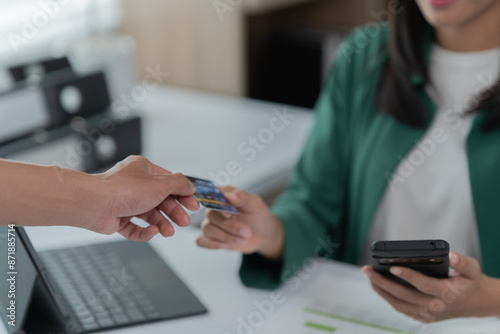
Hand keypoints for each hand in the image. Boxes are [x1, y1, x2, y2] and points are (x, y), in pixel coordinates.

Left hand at [90, 156, 198, 240]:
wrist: (94, 204)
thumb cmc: (122, 190)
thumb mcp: (160, 184)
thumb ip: (179, 185)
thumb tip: (190, 186)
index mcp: (143, 170)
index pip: (169, 182)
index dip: (182, 194)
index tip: (193, 204)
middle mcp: (134, 185)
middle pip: (161, 200)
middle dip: (173, 212)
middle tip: (183, 220)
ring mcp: (125, 202)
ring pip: (149, 215)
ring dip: (162, 223)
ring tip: (169, 231)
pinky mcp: (118, 218)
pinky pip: (136, 227)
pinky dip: (146, 231)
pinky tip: (153, 231)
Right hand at [196, 186, 283, 259]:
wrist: (262, 233)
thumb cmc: (257, 215)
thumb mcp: (256, 205)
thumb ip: (243, 198)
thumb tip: (229, 195)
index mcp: (224, 195)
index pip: (213, 195)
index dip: (218, 205)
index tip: (229, 214)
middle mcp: (214, 208)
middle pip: (211, 215)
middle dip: (229, 226)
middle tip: (247, 232)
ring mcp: (211, 223)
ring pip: (208, 229)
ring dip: (226, 236)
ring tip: (243, 239)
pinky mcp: (211, 237)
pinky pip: (201, 241)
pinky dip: (211, 244)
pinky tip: (225, 245)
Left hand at [362, 252, 499, 322]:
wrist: (474, 302)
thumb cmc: (470, 281)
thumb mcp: (473, 269)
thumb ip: (463, 262)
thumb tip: (451, 256)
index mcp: (447, 293)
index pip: (424, 285)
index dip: (408, 275)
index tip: (393, 265)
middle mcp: (436, 306)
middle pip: (404, 295)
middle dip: (383, 282)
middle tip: (368, 269)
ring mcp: (428, 314)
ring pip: (398, 304)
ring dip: (381, 290)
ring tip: (369, 276)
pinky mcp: (423, 317)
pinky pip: (401, 308)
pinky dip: (387, 298)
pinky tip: (377, 286)